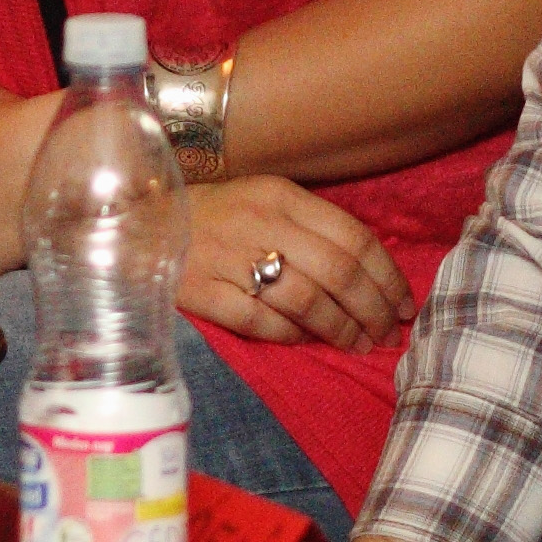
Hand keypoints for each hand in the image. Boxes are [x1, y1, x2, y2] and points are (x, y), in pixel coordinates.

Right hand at [178, 179, 411, 351]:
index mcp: (281, 196)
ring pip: (305, 300)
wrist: (137, 222)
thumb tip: (368, 274)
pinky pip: (259, 321)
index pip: (353, 237)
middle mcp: (259, 223)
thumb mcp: (263, 201)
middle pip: (337, 272)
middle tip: (388, 335)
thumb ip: (311, 227)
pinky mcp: (201, 291)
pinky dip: (289, 335)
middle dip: (373, 309)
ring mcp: (229, 258)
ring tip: (358, 345)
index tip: (404, 305)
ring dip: (341, 329)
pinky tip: (304, 341)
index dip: (387, 277)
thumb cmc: (214, 214)